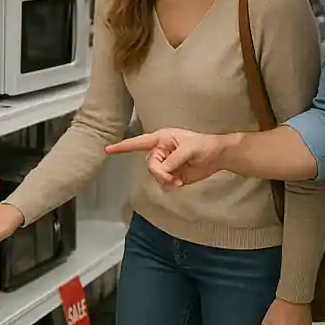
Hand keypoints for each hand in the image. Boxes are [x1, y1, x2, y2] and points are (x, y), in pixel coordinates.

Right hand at [105, 129, 226, 186]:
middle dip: (159, 173)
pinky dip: (170, 185)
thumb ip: (174, 159)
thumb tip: (163, 169)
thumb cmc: (203, 145)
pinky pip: (163, 183)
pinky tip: (180, 183)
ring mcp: (165, 164)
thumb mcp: (190, 148)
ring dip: (166, 180)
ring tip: (179, 180)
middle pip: (149, 164)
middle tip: (172, 177)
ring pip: (155, 175)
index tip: (108, 150)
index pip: (138, 142)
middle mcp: (160, 151)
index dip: (123, 147)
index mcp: (161, 139)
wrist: (216, 157)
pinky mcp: (171, 175)